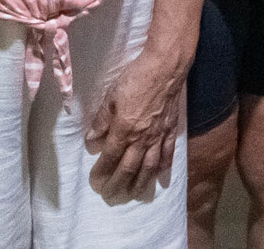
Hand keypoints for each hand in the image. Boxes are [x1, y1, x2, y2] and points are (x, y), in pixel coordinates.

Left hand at [85, 49, 186, 201]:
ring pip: (149, 167)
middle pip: (129, 169)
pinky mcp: (171, 130)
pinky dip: (164, 168)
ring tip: (133, 195)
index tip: (94, 183)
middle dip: (118, 186)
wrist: (166, 66)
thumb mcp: (110, 96)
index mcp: (124, 129)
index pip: (110, 158)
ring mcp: (159, 135)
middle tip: (110, 197)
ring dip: (140, 184)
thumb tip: (92, 142)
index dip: (101, 173)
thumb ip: (101, 121)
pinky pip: (168, 153)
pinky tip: (160, 178)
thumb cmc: (136, 78)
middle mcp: (142, 137)